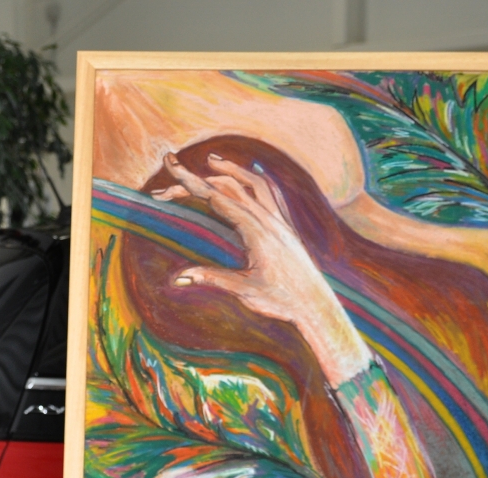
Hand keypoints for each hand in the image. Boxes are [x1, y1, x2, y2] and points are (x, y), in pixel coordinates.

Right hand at [152, 152, 371, 386]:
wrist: (317, 306)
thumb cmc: (282, 301)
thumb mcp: (244, 291)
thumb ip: (211, 279)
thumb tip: (178, 278)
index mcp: (256, 232)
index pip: (216, 197)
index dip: (190, 182)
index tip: (170, 166)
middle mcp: (269, 220)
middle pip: (229, 188)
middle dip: (197, 180)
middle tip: (170, 179)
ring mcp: (280, 222)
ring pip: (254, 184)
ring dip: (231, 170)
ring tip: (211, 161)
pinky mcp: (286, 228)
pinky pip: (271, 194)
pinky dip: (255, 180)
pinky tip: (250, 176)